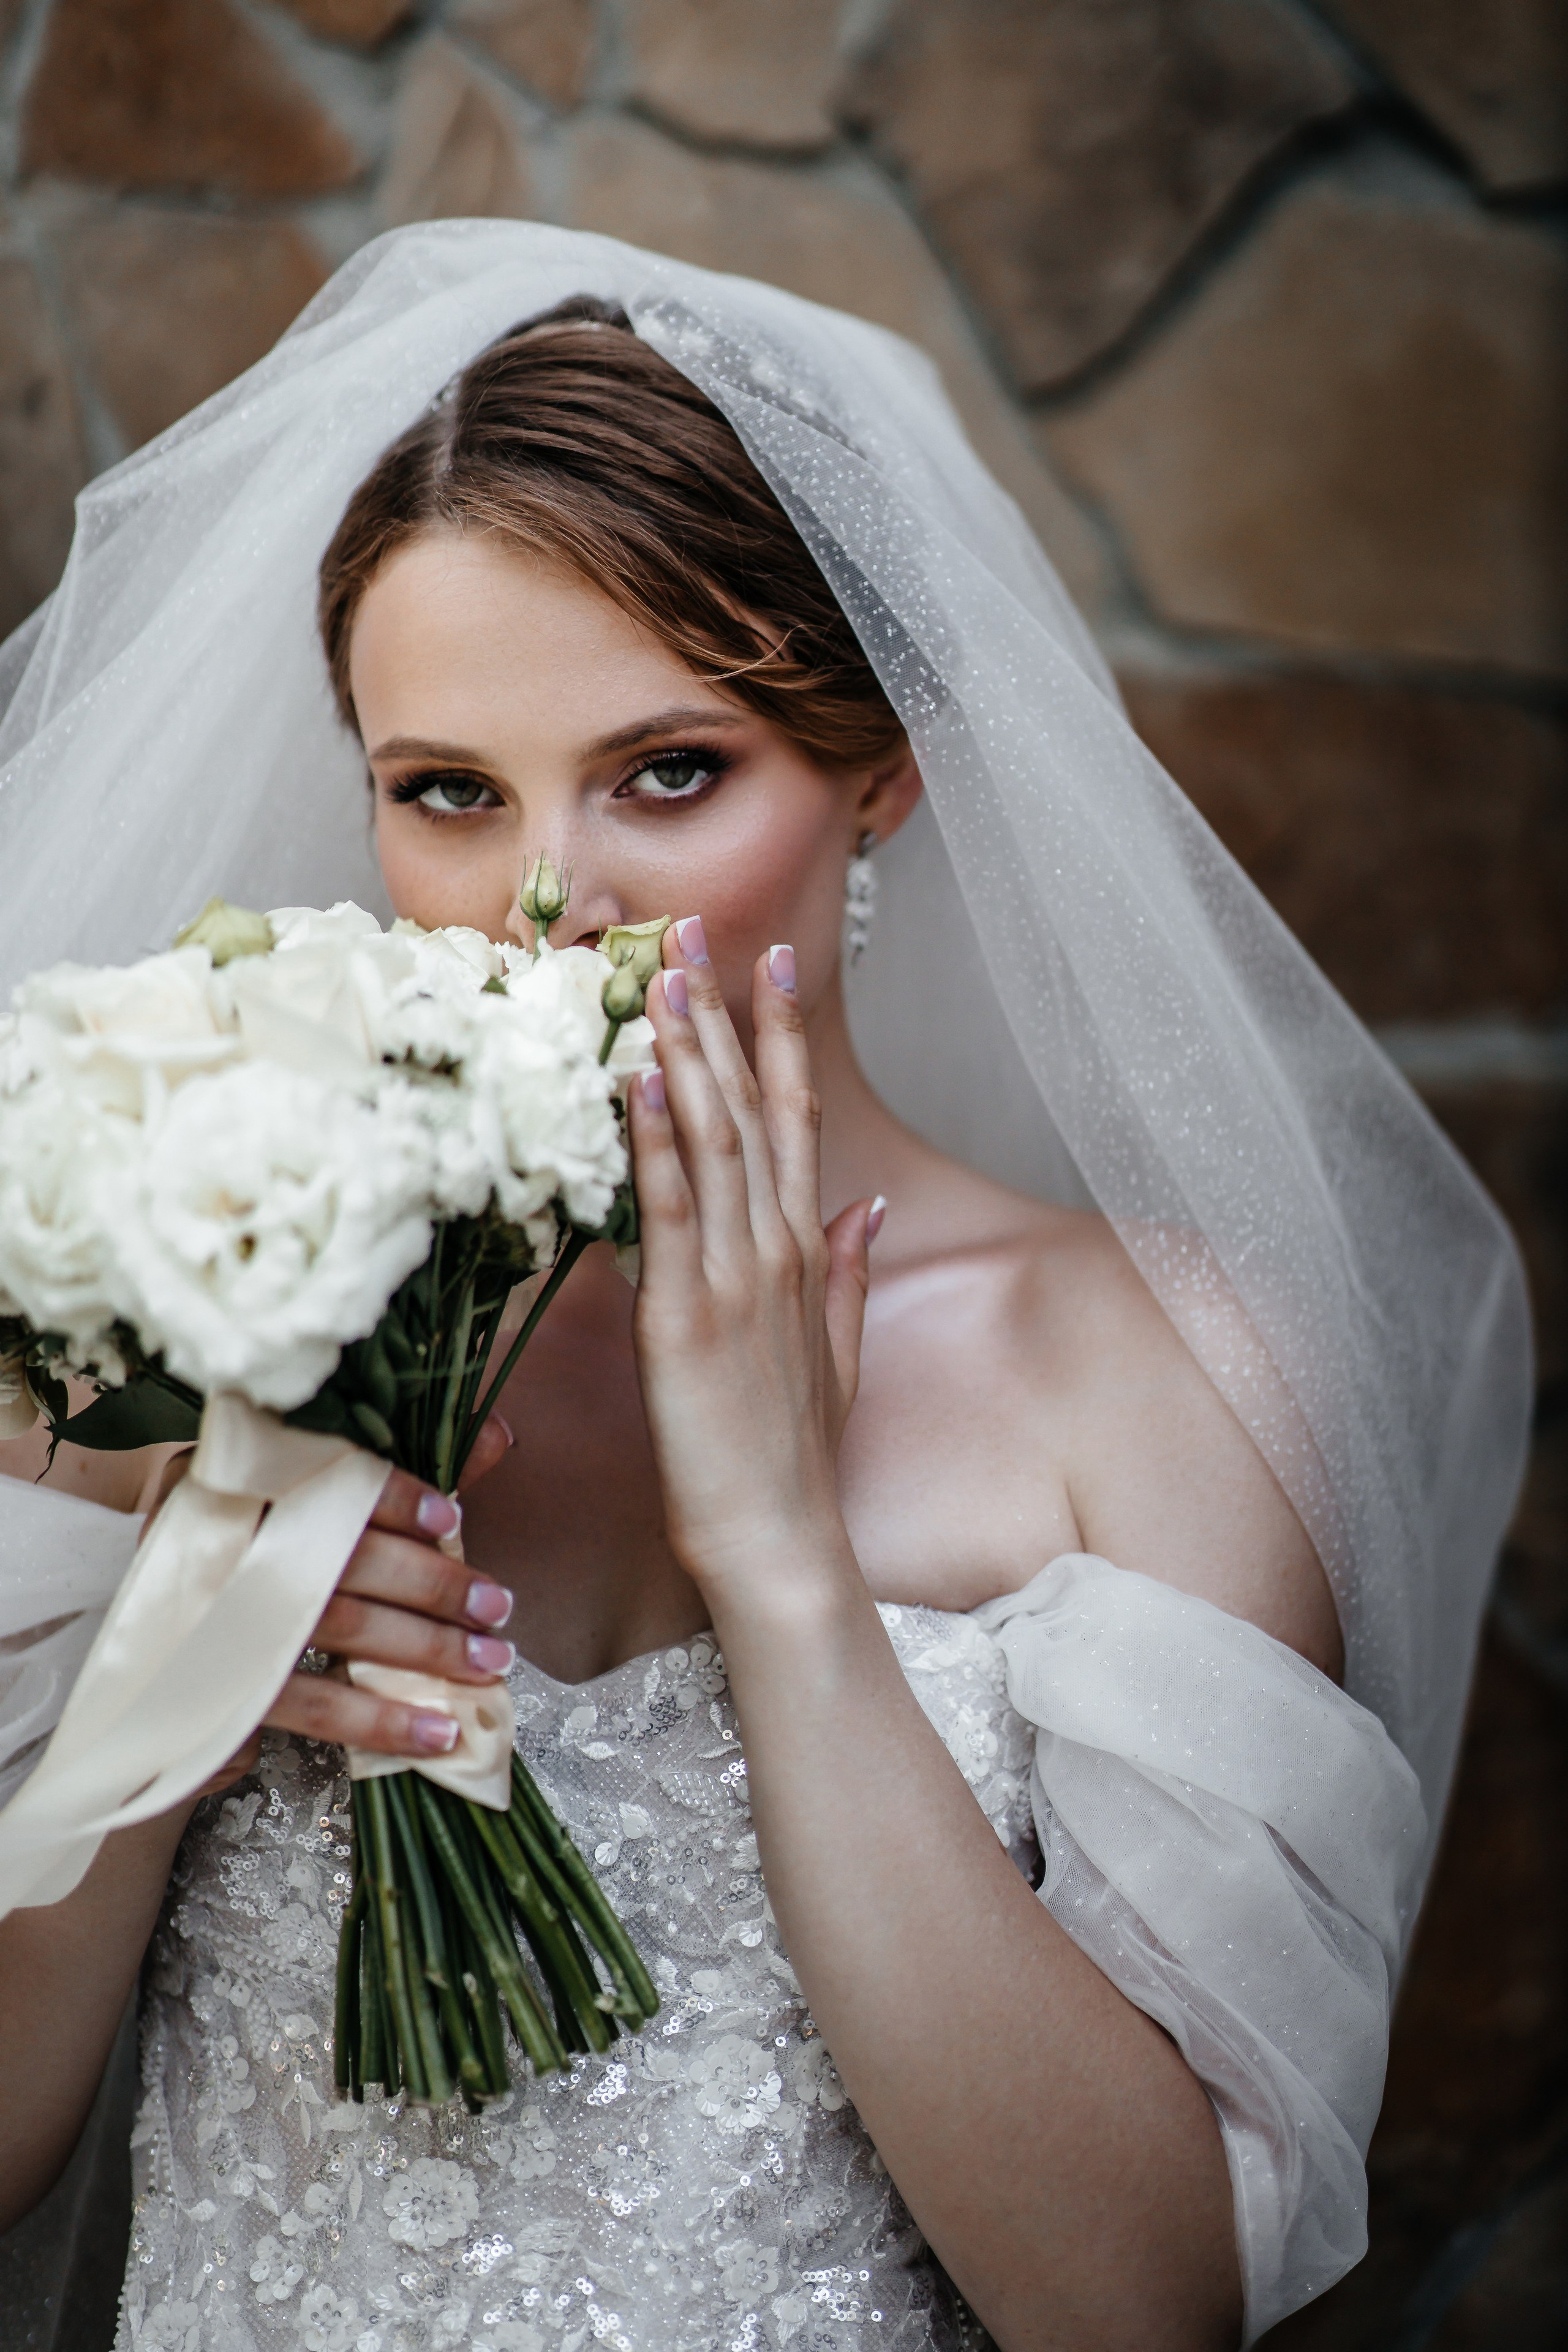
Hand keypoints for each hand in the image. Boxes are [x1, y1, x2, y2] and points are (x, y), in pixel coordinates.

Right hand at [155, 1414, 516, 1799]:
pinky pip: (311, 1705)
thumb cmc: (268, 1538)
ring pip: (337, 1626)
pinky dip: (379, 1720)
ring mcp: (225, 1612)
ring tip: (486, 1664)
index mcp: (253, 1474)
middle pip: (343, 1555)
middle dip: (431, 1583)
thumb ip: (407, 1469)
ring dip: (422, 1649)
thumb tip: (499, 1436)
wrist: (169, 1619)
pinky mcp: (225, 1682)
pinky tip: (435, 1732)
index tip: (448, 1515)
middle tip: (496, 1607)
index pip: (328, 1475)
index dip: (391, 1494)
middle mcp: (233, 1536)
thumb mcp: (319, 1490)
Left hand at [628, 926, 877, 1593]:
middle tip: (693, 931)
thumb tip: (870, 1204)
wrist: (779, 1539)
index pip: (798, 1118)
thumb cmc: (795, 1452)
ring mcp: (735, 1278)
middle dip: (723, 1014)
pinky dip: (657, 1141)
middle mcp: (778, 1248)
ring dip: (687, 1052)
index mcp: (807, 1250)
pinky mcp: (685, 1316)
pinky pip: (670, 1210)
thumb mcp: (838, 1351)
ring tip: (661, 978)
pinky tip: (643, 1080)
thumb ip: (850, 1270)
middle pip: (753, 1107)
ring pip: (713, 1140)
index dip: (783, 1037)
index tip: (771, 964)